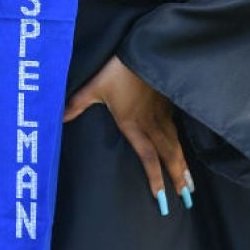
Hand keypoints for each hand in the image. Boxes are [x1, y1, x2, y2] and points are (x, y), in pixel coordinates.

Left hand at [64, 55, 193, 214]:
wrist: (145, 51)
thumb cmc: (117, 70)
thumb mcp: (93, 87)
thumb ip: (77, 105)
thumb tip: (58, 118)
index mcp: (133, 124)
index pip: (148, 158)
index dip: (155, 178)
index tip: (162, 198)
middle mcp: (151, 124)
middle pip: (168, 156)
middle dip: (177, 178)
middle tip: (187, 198)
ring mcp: (163, 114)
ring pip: (176, 145)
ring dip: (184, 165)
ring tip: (191, 184)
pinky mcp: (170, 103)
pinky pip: (178, 130)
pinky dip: (183, 145)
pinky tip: (185, 151)